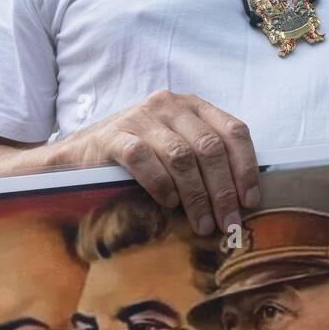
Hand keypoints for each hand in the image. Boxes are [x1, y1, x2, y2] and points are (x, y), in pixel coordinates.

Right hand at [75, 90, 259, 234]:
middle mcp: (169, 105)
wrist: (78, 157)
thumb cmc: (134, 159)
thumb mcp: (174, 149)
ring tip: (202, 224)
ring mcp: (141, 118)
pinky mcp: (114, 136)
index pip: (233, 131)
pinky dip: (160, 184)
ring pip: (181, 157)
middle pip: (210, 148)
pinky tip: (168, 203)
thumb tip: (241, 200)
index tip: (250, 201)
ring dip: (196, 196)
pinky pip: (144, 159)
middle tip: (227, 223)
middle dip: (223, 191)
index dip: (246, 168)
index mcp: (192, 107)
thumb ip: (204, 160)